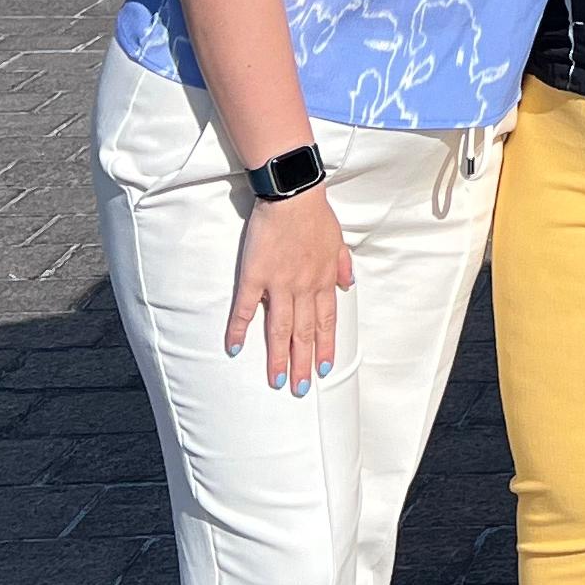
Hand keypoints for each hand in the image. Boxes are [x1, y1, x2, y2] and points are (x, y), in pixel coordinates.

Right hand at [226, 189, 353, 395]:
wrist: (293, 195)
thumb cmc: (315, 215)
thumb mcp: (337, 240)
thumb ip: (342, 265)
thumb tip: (348, 284)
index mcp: (323, 280)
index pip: (325, 322)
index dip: (324, 347)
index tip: (323, 369)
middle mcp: (303, 287)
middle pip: (304, 333)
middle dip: (303, 363)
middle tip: (300, 390)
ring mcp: (279, 284)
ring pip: (279, 328)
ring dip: (278, 356)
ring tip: (277, 381)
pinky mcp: (255, 276)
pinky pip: (246, 308)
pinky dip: (240, 329)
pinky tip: (235, 348)